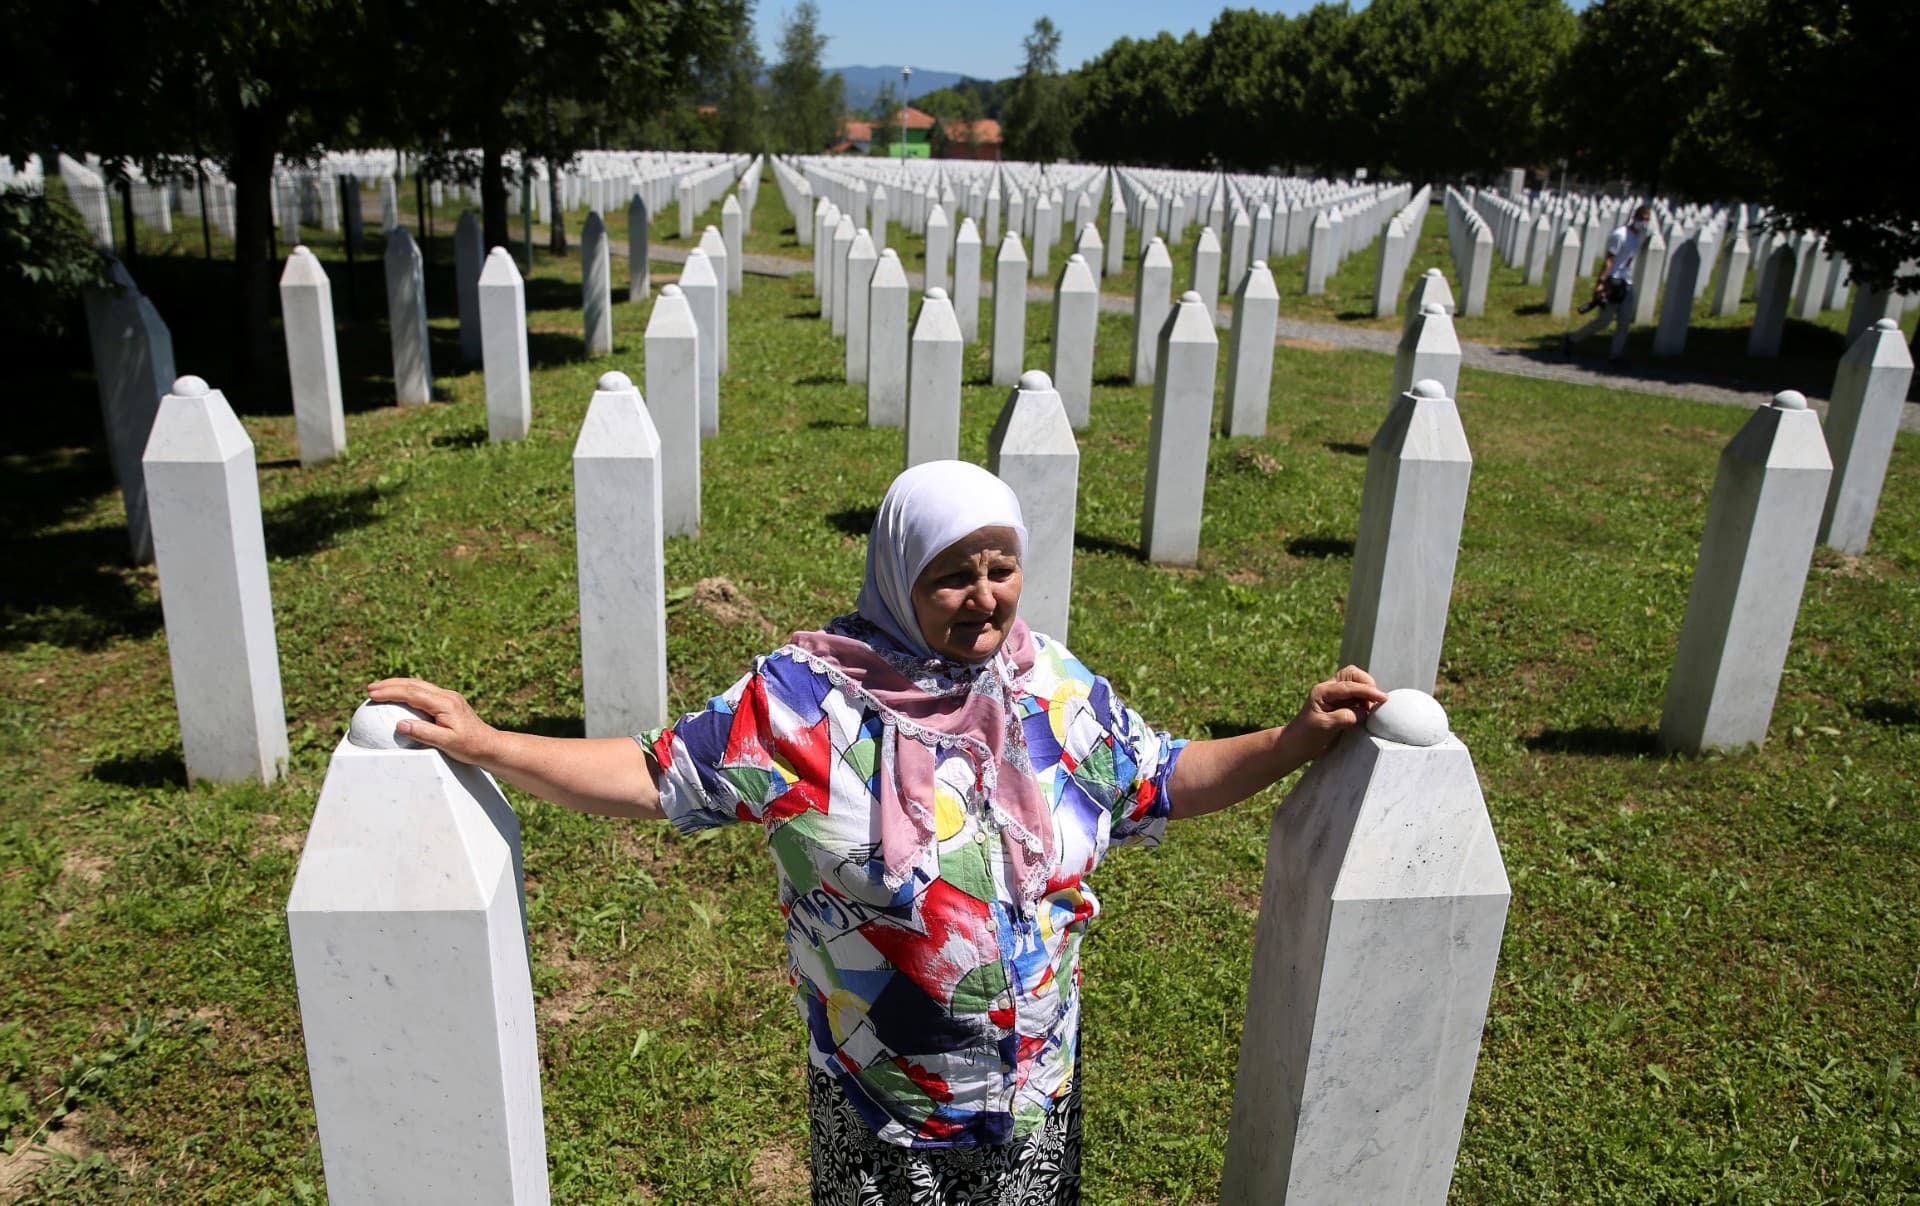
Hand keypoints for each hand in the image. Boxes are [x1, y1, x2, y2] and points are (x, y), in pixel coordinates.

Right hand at [365, 677, 501, 765]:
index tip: (373, 694)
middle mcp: (446, 696)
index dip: (391, 692)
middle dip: (390, 684)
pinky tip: (400, 695)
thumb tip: (400, 724)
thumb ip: (424, 733)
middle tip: (370, 688)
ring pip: (419, 685)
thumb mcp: (446, 743)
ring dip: (398, 685)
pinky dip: (408, 690)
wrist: (490, 745)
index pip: (413, 693)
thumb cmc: (469, 746)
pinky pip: (425, 690)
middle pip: (414, 684)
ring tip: (379, 688)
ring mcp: (448, 697)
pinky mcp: (449, 701)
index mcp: (445, 703)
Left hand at [1284, 666, 1388, 761]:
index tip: (1383, 698)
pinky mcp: (1341, 703)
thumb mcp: (1325, 727)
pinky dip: (1365, 700)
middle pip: (1353, 675)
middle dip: (1368, 685)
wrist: (1297, 745)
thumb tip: (1364, 712)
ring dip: (1367, 693)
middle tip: (1376, 703)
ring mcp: (1336, 695)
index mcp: (1322, 691)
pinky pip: (1357, 695)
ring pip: (1356, 683)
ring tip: (1372, 709)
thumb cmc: (1307, 736)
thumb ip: (1345, 716)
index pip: (1349, 686)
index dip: (1368, 691)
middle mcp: (1329, 689)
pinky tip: (1368, 712)